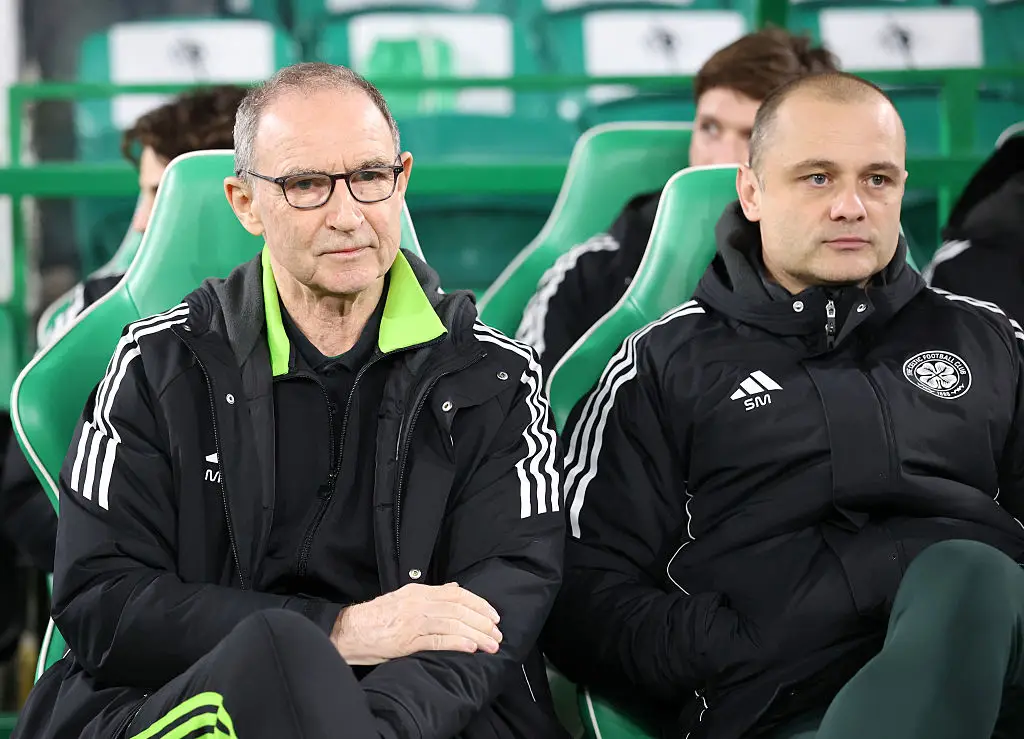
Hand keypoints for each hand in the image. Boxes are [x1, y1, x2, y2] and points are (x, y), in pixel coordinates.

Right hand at [330, 582, 502, 664]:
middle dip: (482, 622)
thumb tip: (454, 590)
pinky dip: (457, 643)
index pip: (457, 594)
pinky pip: (437, 640)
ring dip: (476, 635)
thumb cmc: (376, 617)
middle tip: (497, 633)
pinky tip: (471, 648)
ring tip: (491, 645)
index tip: (493, 616)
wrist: (348, 630)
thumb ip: (430, 595)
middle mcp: (418, 603)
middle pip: (459, 609)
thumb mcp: (404, 598)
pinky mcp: (406, 641)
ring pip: (453, 624)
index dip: (479, 604)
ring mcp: (413, 621)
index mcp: (419, 591)